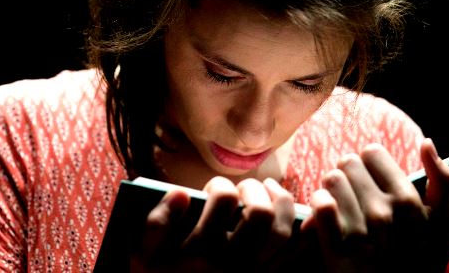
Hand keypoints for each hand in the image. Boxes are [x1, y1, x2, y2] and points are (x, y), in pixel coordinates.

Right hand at [130, 176, 297, 271]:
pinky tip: (304, 219)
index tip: (215, 189)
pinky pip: (298, 260)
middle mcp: (232, 263)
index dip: (221, 186)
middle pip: (260, 214)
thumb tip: (182, 194)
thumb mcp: (143, 259)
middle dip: (255, 190)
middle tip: (245, 189)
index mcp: (201, 250)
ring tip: (272, 193)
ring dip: (282, 203)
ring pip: (283, 233)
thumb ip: (156, 224)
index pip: (224, 200)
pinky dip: (306, 236)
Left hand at [300, 138, 448, 272]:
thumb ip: (442, 180)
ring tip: (342, 204)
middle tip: (355, 193)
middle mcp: (385, 215)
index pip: (372, 152)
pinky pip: (321, 206)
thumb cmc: (421, 256)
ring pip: (332, 180)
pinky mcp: (337, 253)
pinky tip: (326, 213)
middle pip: (348, 162)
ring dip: (333, 189)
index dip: (369, 163)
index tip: (372, 178)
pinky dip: (319, 205)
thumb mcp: (444, 223)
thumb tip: (426, 142)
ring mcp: (360, 234)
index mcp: (409, 202)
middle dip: (350, 174)